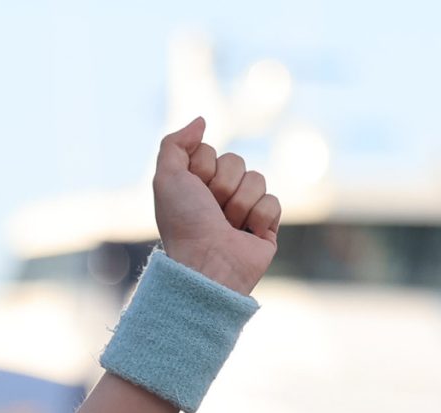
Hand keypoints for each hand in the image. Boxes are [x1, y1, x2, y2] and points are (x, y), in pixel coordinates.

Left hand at [152, 118, 279, 294]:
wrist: (207, 262)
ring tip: (226, 226)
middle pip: (236, 161)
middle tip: (210, 210)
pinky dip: (258, 218)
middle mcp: (218, 196)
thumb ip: (175, 144)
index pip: (211, 152)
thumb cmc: (183, 223)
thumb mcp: (167, 178)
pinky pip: (273, 202)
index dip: (202, 168)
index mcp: (194, 185)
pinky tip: (246, 235)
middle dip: (222, 185)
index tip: (191, 192)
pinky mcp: (265, 226)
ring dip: (239, 203)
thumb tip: (201, 120)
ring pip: (257, 179)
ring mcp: (243, 210)